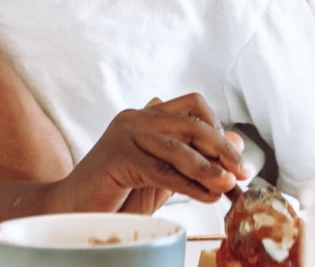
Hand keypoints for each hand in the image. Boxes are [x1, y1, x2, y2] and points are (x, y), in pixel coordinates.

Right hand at [109, 97, 246, 215]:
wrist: (73, 209)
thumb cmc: (117, 194)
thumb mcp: (163, 173)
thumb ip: (193, 158)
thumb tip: (234, 141)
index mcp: (146, 116)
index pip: (192, 105)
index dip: (217, 127)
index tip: (234, 155)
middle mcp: (135, 119)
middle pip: (191, 123)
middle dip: (221, 148)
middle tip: (242, 171)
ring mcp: (124, 135)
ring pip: (178, 147)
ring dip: (208, 168)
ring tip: (228, 185)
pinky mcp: (117, 158)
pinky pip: (162, 171)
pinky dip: (190, 185)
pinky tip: (207, 196)